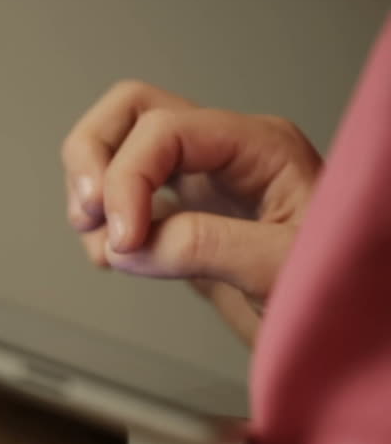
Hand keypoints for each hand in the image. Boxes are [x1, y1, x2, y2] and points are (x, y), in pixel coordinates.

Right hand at [62, 80, 321, 344]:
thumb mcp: (282, 268)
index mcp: (258, 147)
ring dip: (89, 189)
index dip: (128, 179)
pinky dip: (100, 220)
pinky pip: (122, 193)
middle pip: (131, 111)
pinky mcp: (183, 214)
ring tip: (101, 243)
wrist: (353, 332)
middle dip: (92, 158)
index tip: (124, 240)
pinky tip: (114, 255)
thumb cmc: (345, 293)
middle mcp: (224, 151)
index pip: (164, 129)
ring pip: (117, 143)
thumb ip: (204, 247)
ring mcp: (202, 179)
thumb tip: (130, 243)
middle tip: (88, 214)